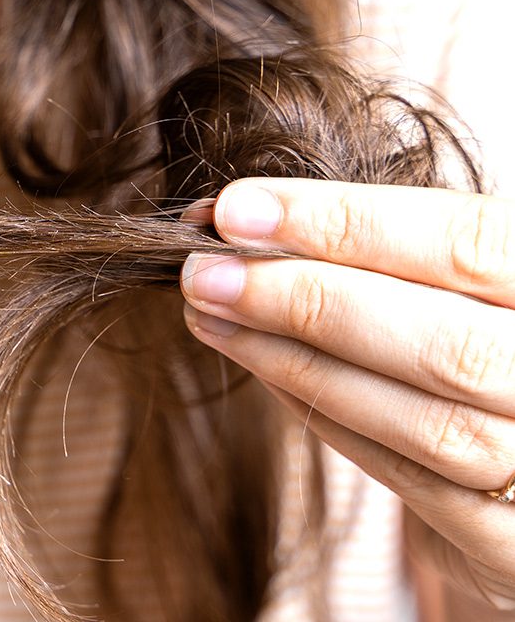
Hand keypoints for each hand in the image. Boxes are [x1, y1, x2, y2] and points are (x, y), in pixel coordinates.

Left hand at [180, 178, 514, 608]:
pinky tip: (263, 368)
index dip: (349, 222)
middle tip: (202, 271)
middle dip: (307, 300)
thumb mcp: (467, 280)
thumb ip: (385, 250)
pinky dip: (327, 417)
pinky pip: (414, 480)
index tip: (236, 209)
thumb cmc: (489, 335)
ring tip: (211, 314)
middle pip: (447, 344)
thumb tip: (238, 219)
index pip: (471, 243)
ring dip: (299, 363)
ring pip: (429, 422)